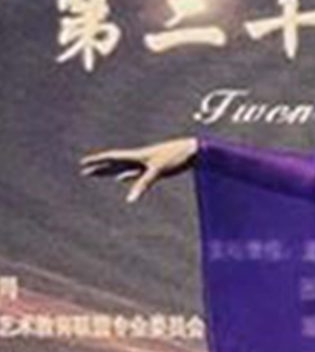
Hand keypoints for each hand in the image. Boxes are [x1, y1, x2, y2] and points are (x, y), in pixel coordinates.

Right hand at [78, 137, 197, 202]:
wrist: (195, 151)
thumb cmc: (176, 157)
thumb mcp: (158, 171)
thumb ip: (143, 184)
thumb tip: (130, 200)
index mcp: (137, 155)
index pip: (112, 158)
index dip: (97, 160)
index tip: (83, 163)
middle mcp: (139, 158)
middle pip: (114, 163)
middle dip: (99, 168)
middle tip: (84, 171)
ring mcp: (146, 163)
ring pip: (123, 168)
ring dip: (109, 172)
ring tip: (97, 173)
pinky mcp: (155, 168)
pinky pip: (136, 173)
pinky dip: (127, 176)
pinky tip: (121, 178)